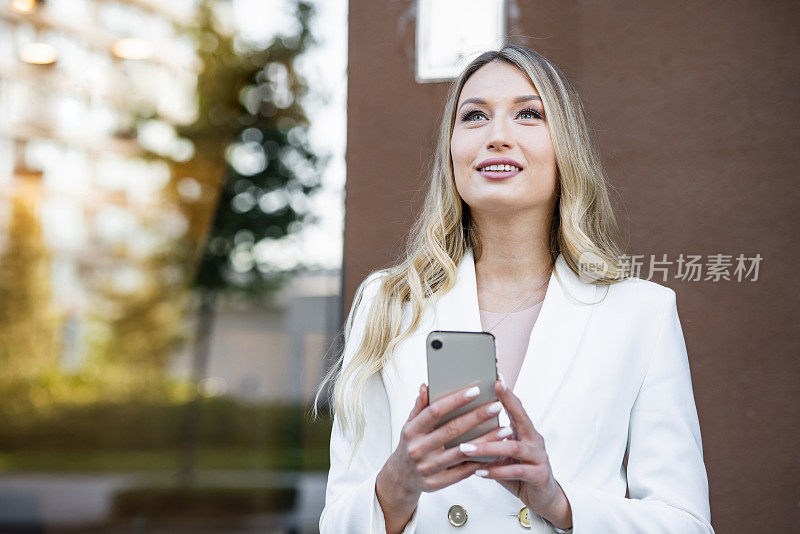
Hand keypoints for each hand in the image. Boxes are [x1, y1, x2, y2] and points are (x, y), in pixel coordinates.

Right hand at [376, 383, 510, 532]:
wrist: (401, 477)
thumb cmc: (411, 444)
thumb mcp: (410, 424)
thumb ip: (420, 406)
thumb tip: (426, 386)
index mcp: (411, 430)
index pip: (435, 411)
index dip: (455, 400)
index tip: (475, 391)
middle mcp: (418, 449)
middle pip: (452, 430)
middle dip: (477, 417)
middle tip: (497, 406)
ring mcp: (427, 468)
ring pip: (462, 452)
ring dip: (486, 440)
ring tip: (504, 430)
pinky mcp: (436, 483)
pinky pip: (463, 472)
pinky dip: (480, 462)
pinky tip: (495, 452)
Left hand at [458, 381, 572, 529]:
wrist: (543, 498)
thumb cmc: (519, 471)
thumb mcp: (504, 452)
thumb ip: (490, 439)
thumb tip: (462, 424)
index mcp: (525, 431)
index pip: (516, 407)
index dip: (507, 394)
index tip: (496, 379)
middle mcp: (534, 440)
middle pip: (520, 419)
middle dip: (504, 407)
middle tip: (483, 402)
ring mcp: (539, 457)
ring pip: (514, 447)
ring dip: (488, 447)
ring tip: (466, 448)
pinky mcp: (539, 475)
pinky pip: (516, 471)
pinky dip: (497, 471)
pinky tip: (480, 471)